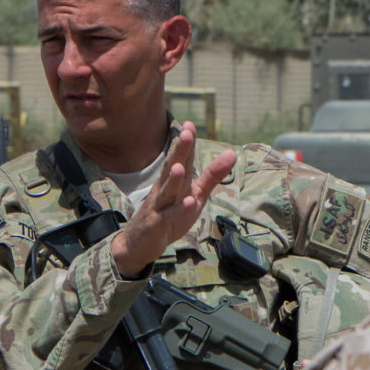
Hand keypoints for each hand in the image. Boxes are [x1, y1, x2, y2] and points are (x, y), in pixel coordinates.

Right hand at [111, 121, 237, 276]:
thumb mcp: (195, 194)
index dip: (186, 143)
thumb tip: (232, 153)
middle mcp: (164, 190)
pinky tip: (189, 203)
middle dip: (179, 152)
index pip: (181, 158)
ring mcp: (158, 207)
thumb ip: (213, 175)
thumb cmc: (169, 215)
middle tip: (186, 134)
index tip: (190, 125)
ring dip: (173, 179)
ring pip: (167, 191)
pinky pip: (168, 217)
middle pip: (172, 168)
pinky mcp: (156, 225)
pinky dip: (178, 210)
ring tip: (180, 167)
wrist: (138, 244)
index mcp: (174, 181)